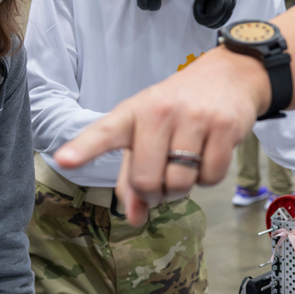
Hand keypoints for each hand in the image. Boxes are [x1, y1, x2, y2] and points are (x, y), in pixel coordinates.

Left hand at [55, 47, 266, 224]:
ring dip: (183, 188)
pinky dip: (210, 178)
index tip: (64, 160)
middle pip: (146, 180)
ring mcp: (194, 117)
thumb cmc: (180, 109)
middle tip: (163, 184)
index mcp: (133, 112)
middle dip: (155, 194)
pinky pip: (211, 178)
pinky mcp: (224, 127)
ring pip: (180, 183)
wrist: (229, 75)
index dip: (84, 149)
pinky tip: (209, 155)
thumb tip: (134, 219)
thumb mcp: (148, 132)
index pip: (104, 133)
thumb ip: (133, 176)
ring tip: (188, 166)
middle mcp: (160, 112)